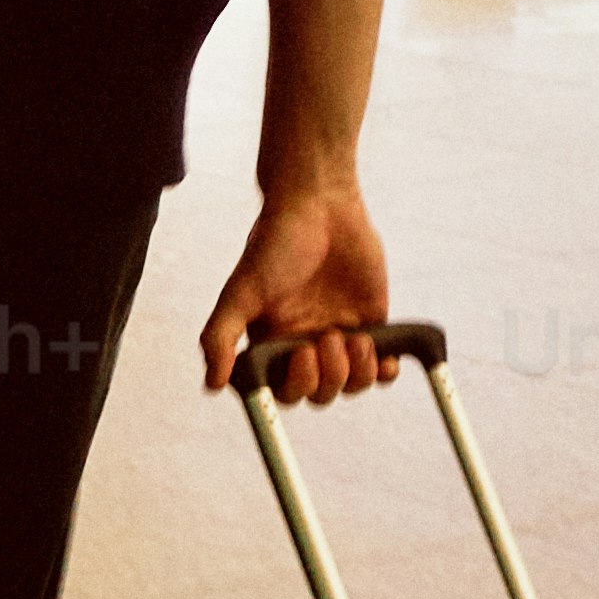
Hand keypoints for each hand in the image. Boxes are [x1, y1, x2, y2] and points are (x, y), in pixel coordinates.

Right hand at [198, 175, 398, 404]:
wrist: (319, 205)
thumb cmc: (275, 245)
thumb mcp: (241, 291)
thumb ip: (220, 337)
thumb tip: (213, 385)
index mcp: (274, 345)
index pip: (285, 392)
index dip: (296, 386)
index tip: (303, 356)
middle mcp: (306, 346)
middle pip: (320, 393)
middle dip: (327, 376)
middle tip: (328, 338)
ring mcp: (340, 337)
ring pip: (351, 385)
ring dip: (356, 373)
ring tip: (354, 338)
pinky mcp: (372, 324)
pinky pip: (381, 366)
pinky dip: (384, 372)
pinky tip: (385, 360)